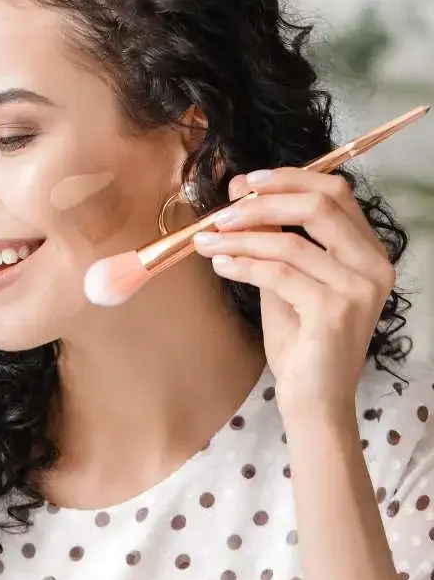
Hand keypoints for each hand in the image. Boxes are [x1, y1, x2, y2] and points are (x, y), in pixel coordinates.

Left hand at [192, 167, 394, 416]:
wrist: (313, 399)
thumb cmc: (301, 341)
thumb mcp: (285, 279)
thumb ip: (271, 238)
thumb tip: (239, 190)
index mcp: (368, 251)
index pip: (335, 193)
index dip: (289, 179)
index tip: (246, 182)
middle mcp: (373, 265)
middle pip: (319, 206)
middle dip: (262, 203)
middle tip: (221, 213)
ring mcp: (359, 289)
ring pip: (290, 243)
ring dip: (240, 238)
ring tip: (206, 242)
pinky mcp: (335, 311)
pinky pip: (278, 274)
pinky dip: (243, 264)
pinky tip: (220, 265)